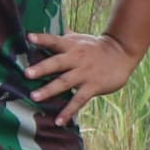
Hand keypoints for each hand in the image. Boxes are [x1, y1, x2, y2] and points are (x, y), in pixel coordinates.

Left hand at [23, 29, 141, 127]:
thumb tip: (47, 27)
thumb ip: (63, 37)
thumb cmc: (95, 47)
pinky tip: (58, 121)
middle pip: (57, 63)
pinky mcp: (93, 86)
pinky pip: (79, 100)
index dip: (42, 38)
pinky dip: (68, 111)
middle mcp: (76, 59)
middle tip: (27, 74)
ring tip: (34, 97)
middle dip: (42, 68)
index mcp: (71, 46)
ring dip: (49, 90)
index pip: (54, 40)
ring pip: (65, 82)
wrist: (122, 53)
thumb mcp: (80, 39)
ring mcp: (84, 73)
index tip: (29, 37)